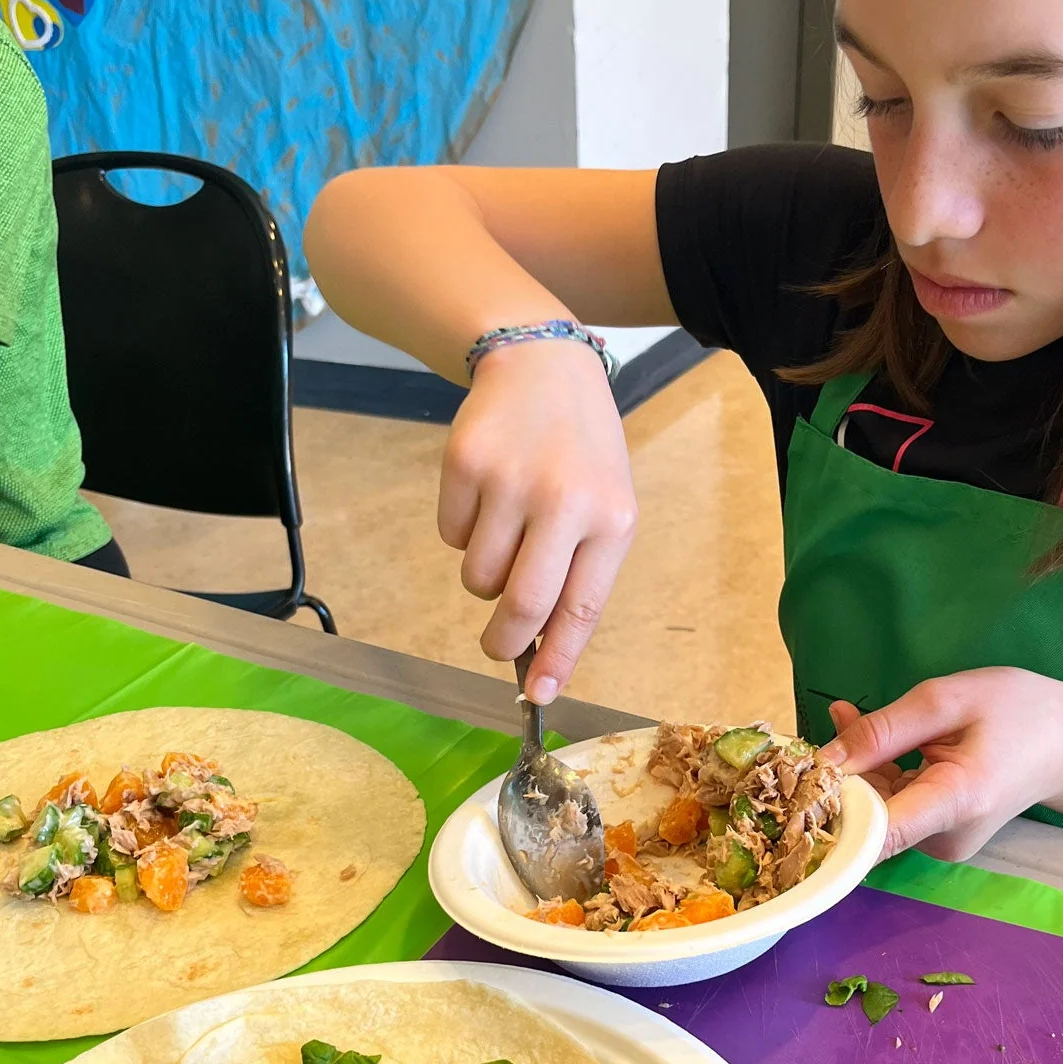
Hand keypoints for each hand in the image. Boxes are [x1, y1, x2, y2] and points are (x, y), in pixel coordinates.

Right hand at [437, 342, 637, 701]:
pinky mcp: (465, 464)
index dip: (557, 661)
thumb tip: (543, 654)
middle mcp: (563, 501)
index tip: (537, 697)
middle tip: (498, 647)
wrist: (542, 366)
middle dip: (504, 642)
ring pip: (478, 577)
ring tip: (508, 533)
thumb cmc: (581, 453)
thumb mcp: (605, 508)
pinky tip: (489, 493)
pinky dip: (464, 532)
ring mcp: (511, 481)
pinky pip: (451, 537)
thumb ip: (581, 577)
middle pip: (521, 605)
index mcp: (611, 519)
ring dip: (485, 576)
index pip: (580, 609)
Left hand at [823, 668, 1062, 860]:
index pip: (876, 835)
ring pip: (875, 809)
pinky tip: (865, 729)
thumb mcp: (948, 700)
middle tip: (828, 718)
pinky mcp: (936, 836)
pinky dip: (875, 771)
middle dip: (839, 771)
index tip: (797, 785)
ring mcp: (939, 842)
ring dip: (855, 765)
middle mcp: (943, 838)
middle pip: (867, 817)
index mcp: (954, 802)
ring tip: (848, 712)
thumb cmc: (1020, 712)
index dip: (829, 816)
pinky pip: (891, 805)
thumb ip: (883, 730)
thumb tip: (823, 761)